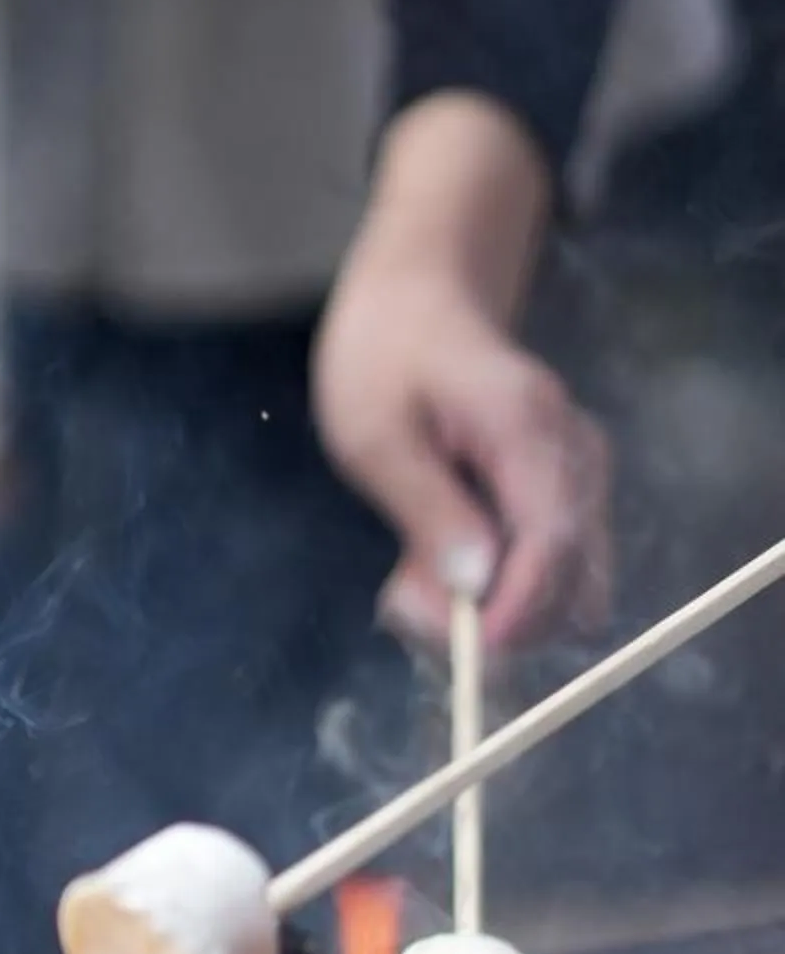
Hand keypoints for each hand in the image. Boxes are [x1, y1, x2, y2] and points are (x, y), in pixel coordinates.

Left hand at [312, 91, 612, 654]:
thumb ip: (427, 509)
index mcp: (529, 433)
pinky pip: (548, 572)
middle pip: (573, 581)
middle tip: (400, 602)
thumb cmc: (384, 358)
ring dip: (491, 614)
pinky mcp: (563, 498)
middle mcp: (575, 460)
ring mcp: (577, 479)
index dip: (515, 612)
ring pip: (566, 589)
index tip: (459, 651)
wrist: (418, 302)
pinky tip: (431, 564)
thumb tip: (474, 588)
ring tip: (405, 580)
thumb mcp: (375, 433)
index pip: (553, 544)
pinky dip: (495, 593)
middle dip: (496, 623)